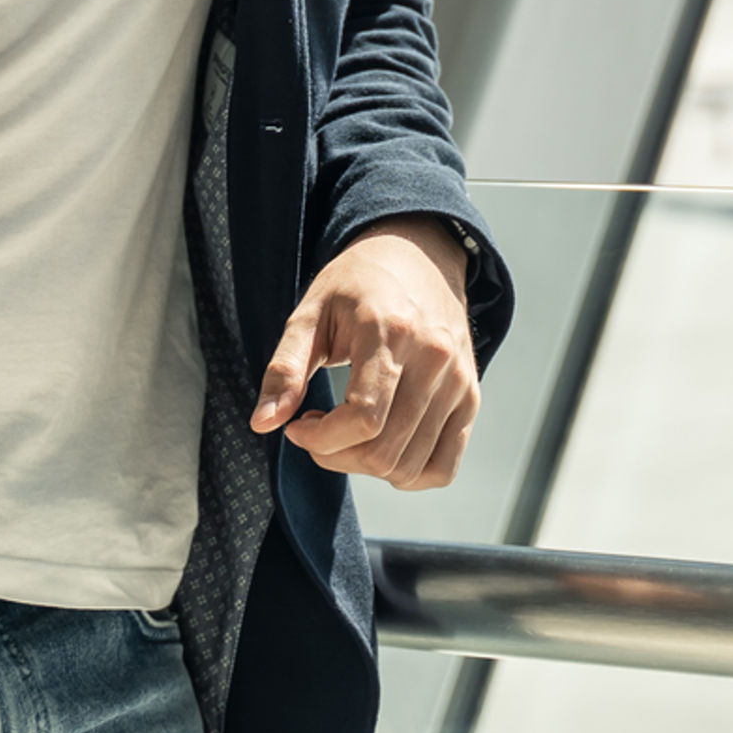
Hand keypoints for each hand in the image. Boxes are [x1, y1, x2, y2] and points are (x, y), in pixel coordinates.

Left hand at [253, 214, 479, 490]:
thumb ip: (285, 369)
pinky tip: (382, 448)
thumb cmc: (357, 285)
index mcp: (391, 333)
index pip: (363, 418)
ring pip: (411, 467)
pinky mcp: (470, 397)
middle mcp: (434, 359)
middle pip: (385, 451)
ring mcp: (458, 382)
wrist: (419, 257)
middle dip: (336, 456)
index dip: (320, 440)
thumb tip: (262, 424)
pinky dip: (408, 476)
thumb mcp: (310, 314)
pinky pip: (443, 467)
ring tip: (347, 432)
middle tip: (317, 430)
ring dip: (366, 467)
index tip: (296, 428)